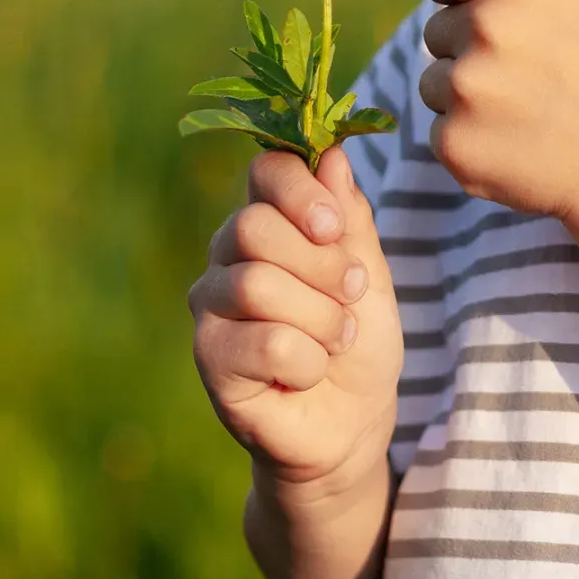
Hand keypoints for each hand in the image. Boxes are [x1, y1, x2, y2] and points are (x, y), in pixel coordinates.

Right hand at [187, 145, 401, 490]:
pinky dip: (308, 361)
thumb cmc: (358, 341)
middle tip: (351, 293)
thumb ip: (349, 219)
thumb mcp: (369, 273)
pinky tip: (308, 373)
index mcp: (269, 222)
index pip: (265, 171)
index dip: (302, 190)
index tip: (336, 225)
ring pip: (257, 286)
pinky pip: (264, 344)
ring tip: (336, 339)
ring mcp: (211, 308)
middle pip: (254, 226)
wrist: (352, 422)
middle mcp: (227, 257)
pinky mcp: (210, 360)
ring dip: (321, 317)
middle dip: (321, 263)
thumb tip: (332, 156)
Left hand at [408, 0, 578, 219]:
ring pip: (433, 82)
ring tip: (523, 110)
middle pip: (433, 29)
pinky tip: (516, 143)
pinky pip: (440, 130)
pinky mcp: (454, 144)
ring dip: (464, 96)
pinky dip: (469, 139)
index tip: (461, 1)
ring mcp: (465, 90)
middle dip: (466, 47)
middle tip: (524, 73)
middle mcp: (485, 28)